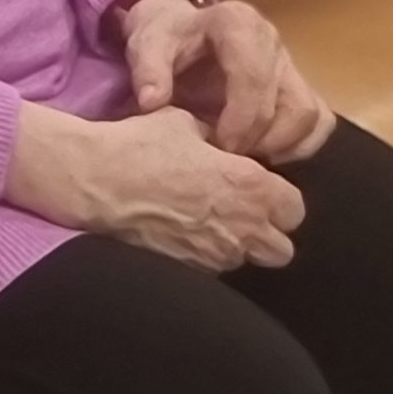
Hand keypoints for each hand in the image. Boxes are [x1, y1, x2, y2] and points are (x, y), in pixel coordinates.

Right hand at [4, 101, 302, 272]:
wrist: (97, 180)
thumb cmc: (140, 144)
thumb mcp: (182, 123)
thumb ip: (213, 139)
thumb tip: (219, 145)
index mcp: (251, 185)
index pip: (295, 208)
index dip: (278, 199)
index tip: (256, 189)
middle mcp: (244, 226)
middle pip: (282, 248)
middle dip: (267, 233)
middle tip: (239, 214)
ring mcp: (218, 253)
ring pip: (247, 261)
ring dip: (235, 246)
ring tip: (208, 226)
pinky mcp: (192, 270)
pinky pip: (213, 268)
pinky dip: (205, 255)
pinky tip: (182, 234)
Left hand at [124, 0, 335, 164]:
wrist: (178, 30)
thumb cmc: (165, 38)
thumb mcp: (147, 44)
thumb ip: (148, 70)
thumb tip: (152, 102)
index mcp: (238, 22)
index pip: (254, 77)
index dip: (241, 119)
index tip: (219, 145)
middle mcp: (272, 40)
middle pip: (288, 103)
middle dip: (259, 138)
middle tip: (228, 157)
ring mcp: (290, 62)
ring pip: (309, 114)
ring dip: (282, 144)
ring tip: (244, 156)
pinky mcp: (300, 84)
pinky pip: (318, 121)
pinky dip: (298, 145)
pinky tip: (264, 153)